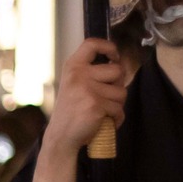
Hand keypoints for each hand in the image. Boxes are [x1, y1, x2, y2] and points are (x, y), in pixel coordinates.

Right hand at [44, 39, 126, 156]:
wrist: (60, 137)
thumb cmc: (71, 112)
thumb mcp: (74, 85)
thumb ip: (91, 73)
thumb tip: (118, 64)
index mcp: (72, 67)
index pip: (92, 44)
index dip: (108, 47)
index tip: (114, 57)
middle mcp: (79, 75)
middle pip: (117, 70)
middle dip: (117, 85)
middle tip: (104, 97)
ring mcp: (87, 90)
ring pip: (122, 92)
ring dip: (117, 104)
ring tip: (101, 111)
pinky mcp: (96, 106)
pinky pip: (119, 110)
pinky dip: (116, 118)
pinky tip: (103, 122)